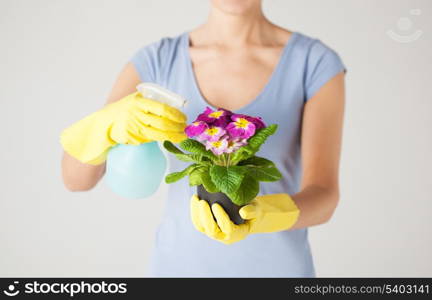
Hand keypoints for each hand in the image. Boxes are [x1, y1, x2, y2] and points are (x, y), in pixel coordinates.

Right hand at [60, 91, 186, 164]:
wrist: (99, 128)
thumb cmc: (120, 116)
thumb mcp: (133, 104)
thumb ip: (148, 105)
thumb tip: (170, 112)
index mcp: (138, 101)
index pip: (162, 108)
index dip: (176, 114)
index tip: (183, 118)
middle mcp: (136, 112)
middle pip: (164, 120)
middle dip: (178, 125)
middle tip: (185, 128)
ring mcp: (134, 125)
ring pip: (160, 131)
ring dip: (175, 134)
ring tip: (182, 135)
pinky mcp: (133, 136)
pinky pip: (152, 138)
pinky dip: (165, 138)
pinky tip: (172, 139)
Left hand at [190, 193, 299, 244]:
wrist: (247, 213)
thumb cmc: (254, 210)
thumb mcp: (257, 209)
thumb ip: (252, 211)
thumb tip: (243, 212)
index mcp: (238, 234)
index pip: (228, 229)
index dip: (221, 218)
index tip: (216, 205)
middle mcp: (224, 237)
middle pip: (211, 230)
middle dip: (205, 216)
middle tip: (203, 202)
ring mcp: (215, 233)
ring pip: (201, 227)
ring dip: (196, 214)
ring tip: (196, 198)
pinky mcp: (207, 227)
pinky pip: (198, 222)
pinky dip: (194, 212)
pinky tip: (194, 198)